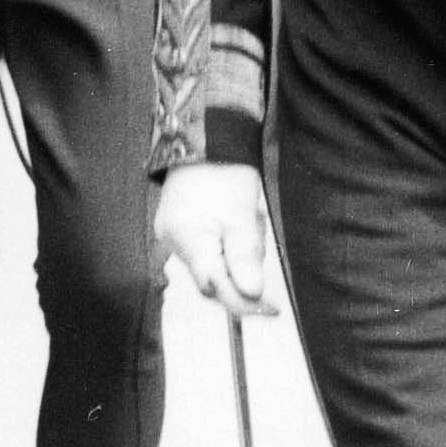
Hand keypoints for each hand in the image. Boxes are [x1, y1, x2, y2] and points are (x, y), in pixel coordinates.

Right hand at [156, 160, 277, 321]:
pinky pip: (207, 248)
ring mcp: (172, 234)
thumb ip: (245, 257)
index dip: (245, 303)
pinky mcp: (178, 227)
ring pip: (212, 264)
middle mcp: (172, 242)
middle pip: (213, 279)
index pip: (216, 289)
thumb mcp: (243, 215)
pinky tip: (236, 219)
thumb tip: (251, 294)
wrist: (207, 137)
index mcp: (188, 240)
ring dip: (237, 252)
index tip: (273, 309)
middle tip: (259, 238)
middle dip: (242, 270)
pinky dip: (227, 243)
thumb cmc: (225, 171)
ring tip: (247, 216)